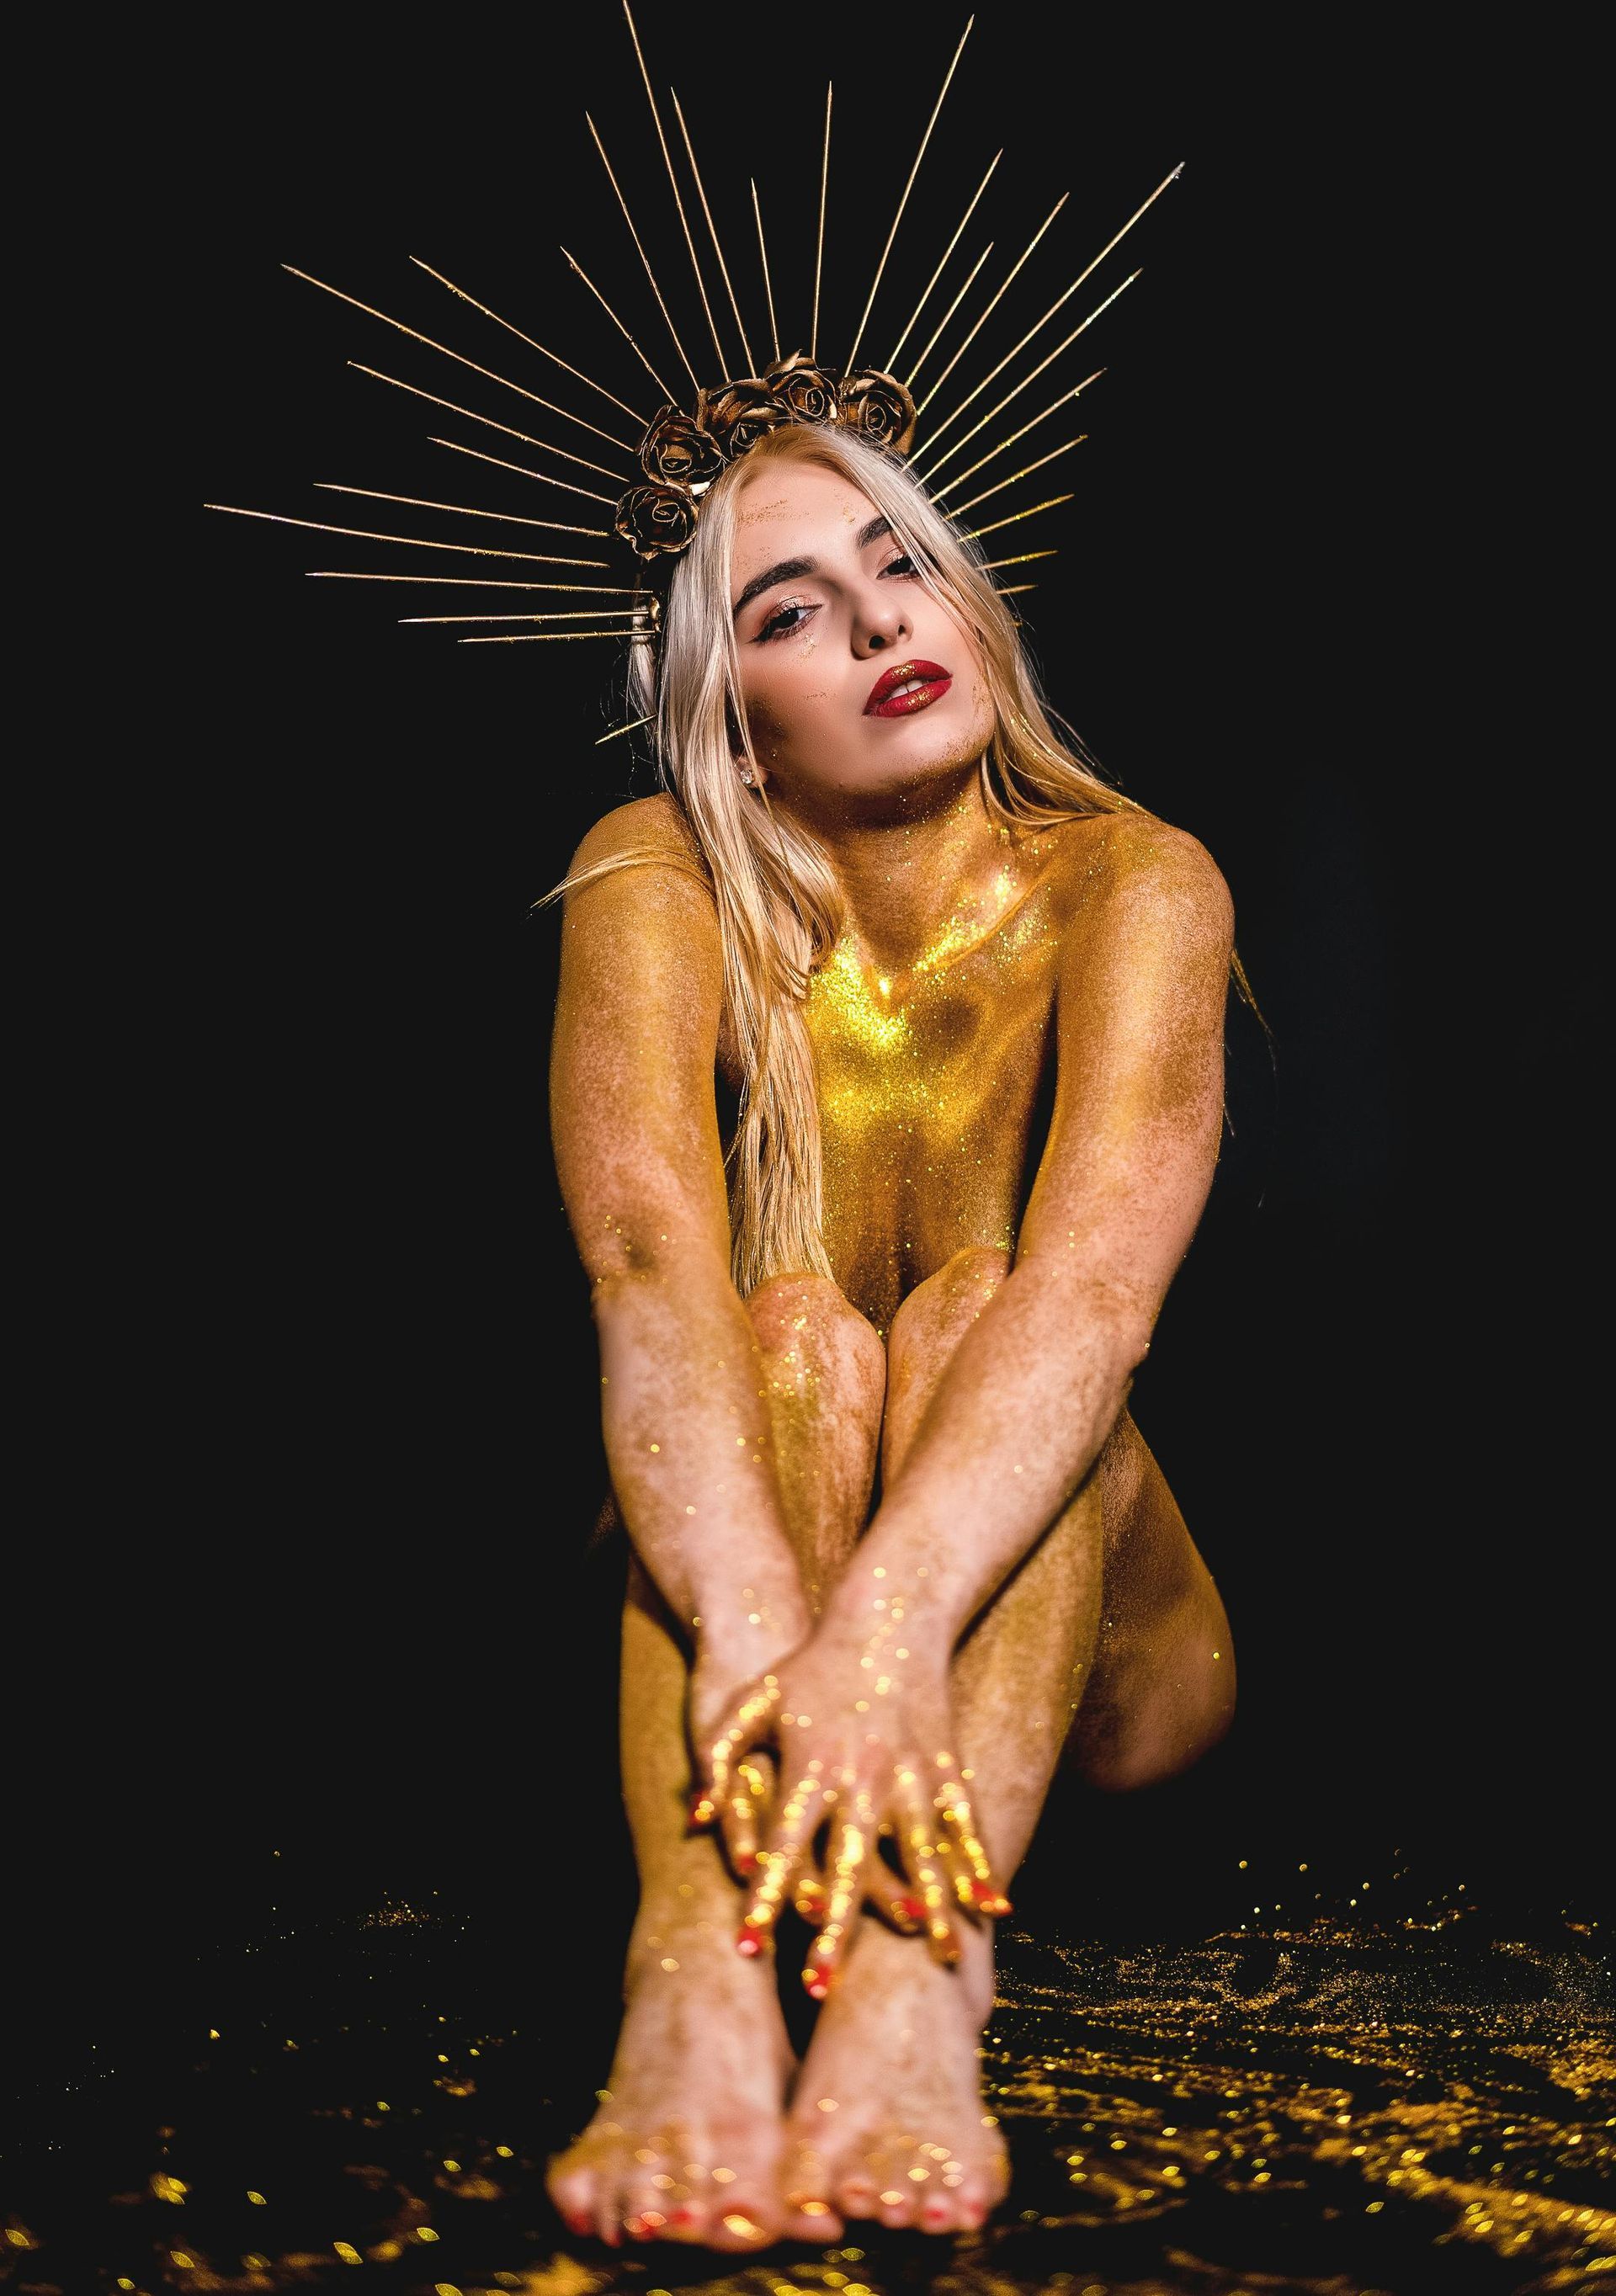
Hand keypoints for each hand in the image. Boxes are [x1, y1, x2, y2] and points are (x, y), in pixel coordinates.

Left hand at [696, 1632, 1009, 1997]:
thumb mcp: (750, 1700)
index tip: (746, 1951)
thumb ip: (715, 1757)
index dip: (760, 1899)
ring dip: (927, 1913)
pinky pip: (965, 1827)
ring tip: (938, 1964)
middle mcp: (861, 1779)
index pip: (780, 1847)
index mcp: (810, 1768)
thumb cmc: (808, 1664)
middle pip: (847, 1868)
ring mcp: (910, 1776)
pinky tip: (992, 1908)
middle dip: (834, 1929)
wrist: (885, 1618)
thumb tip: (693, 1819)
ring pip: (920, 1857)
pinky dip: (979, 1868)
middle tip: (821, 1986)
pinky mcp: (946, 1767)